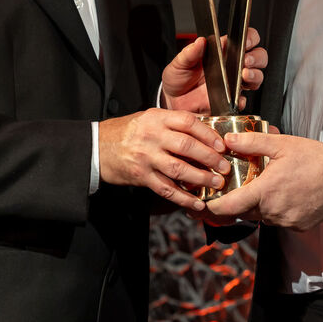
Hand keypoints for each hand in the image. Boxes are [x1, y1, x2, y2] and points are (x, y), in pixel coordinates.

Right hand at [98, 109, 229, 210]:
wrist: (98, 147)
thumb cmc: (128, 131)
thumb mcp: (149, 118)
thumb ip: (173, 123)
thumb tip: (205, 129)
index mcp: (156, 118)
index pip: (188, 122)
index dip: (208, 134)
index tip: (221, 145)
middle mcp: (152, 136)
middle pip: (187, 146)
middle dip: (210, 158)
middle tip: (224, 167)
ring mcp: (146, 157)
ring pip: (179, 169)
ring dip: (201, 178)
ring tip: (216, 184)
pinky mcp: (141, 176)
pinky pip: (166, 188)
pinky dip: (183, 198)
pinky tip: (196, 203)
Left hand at [162, 28, 266, 112]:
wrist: (173, 102)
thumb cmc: (178, 79)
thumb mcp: (179, 63)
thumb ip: (189, 53)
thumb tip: (200, 41)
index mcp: (222, 52)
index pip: (246, 39)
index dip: (251, 38)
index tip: (246, 42)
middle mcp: (232, 67)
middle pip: (259, 57)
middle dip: (256, 57)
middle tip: (246, 60)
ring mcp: (234, 84)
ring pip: (257, 77)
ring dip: (255, 75)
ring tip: (245, 75)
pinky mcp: (231, 101)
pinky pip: (245, 100)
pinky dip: (243, 99)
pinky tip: (237, 97)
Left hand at [204, 132, 322, 230]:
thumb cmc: (315, 160)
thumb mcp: (282, 144)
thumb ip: (252, 143)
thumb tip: (229, 140)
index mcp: (264, 191)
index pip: (228, 207)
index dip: (213, 207)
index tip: (205, 204)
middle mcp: (272, 211)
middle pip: (243, 211)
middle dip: (238, 200)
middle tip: (241, 185)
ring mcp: (285, 221)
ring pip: (261, 215)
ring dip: (259, 204)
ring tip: (268, 184)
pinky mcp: (297, 226)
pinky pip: (278, 220)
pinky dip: (276, 209)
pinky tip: (285, 193)